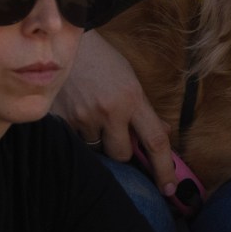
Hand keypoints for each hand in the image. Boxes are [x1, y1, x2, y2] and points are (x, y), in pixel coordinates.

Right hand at [52, 29, 173, 179]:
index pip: (155, 141)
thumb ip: (143, 109)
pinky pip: (75, 142)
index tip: (169, 188)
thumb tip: (162, 133)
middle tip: (115, 130)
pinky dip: (77, 133)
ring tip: (91, 113)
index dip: (165, 169)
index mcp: (131, 99)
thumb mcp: (129, 79)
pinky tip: (74, 111)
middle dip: (121, 148)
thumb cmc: (101, 59)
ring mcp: (83, 117)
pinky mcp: (61, 120)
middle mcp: (109, 111)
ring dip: (97, 140)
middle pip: (122, 155)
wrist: (63, 42)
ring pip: (97, 150)